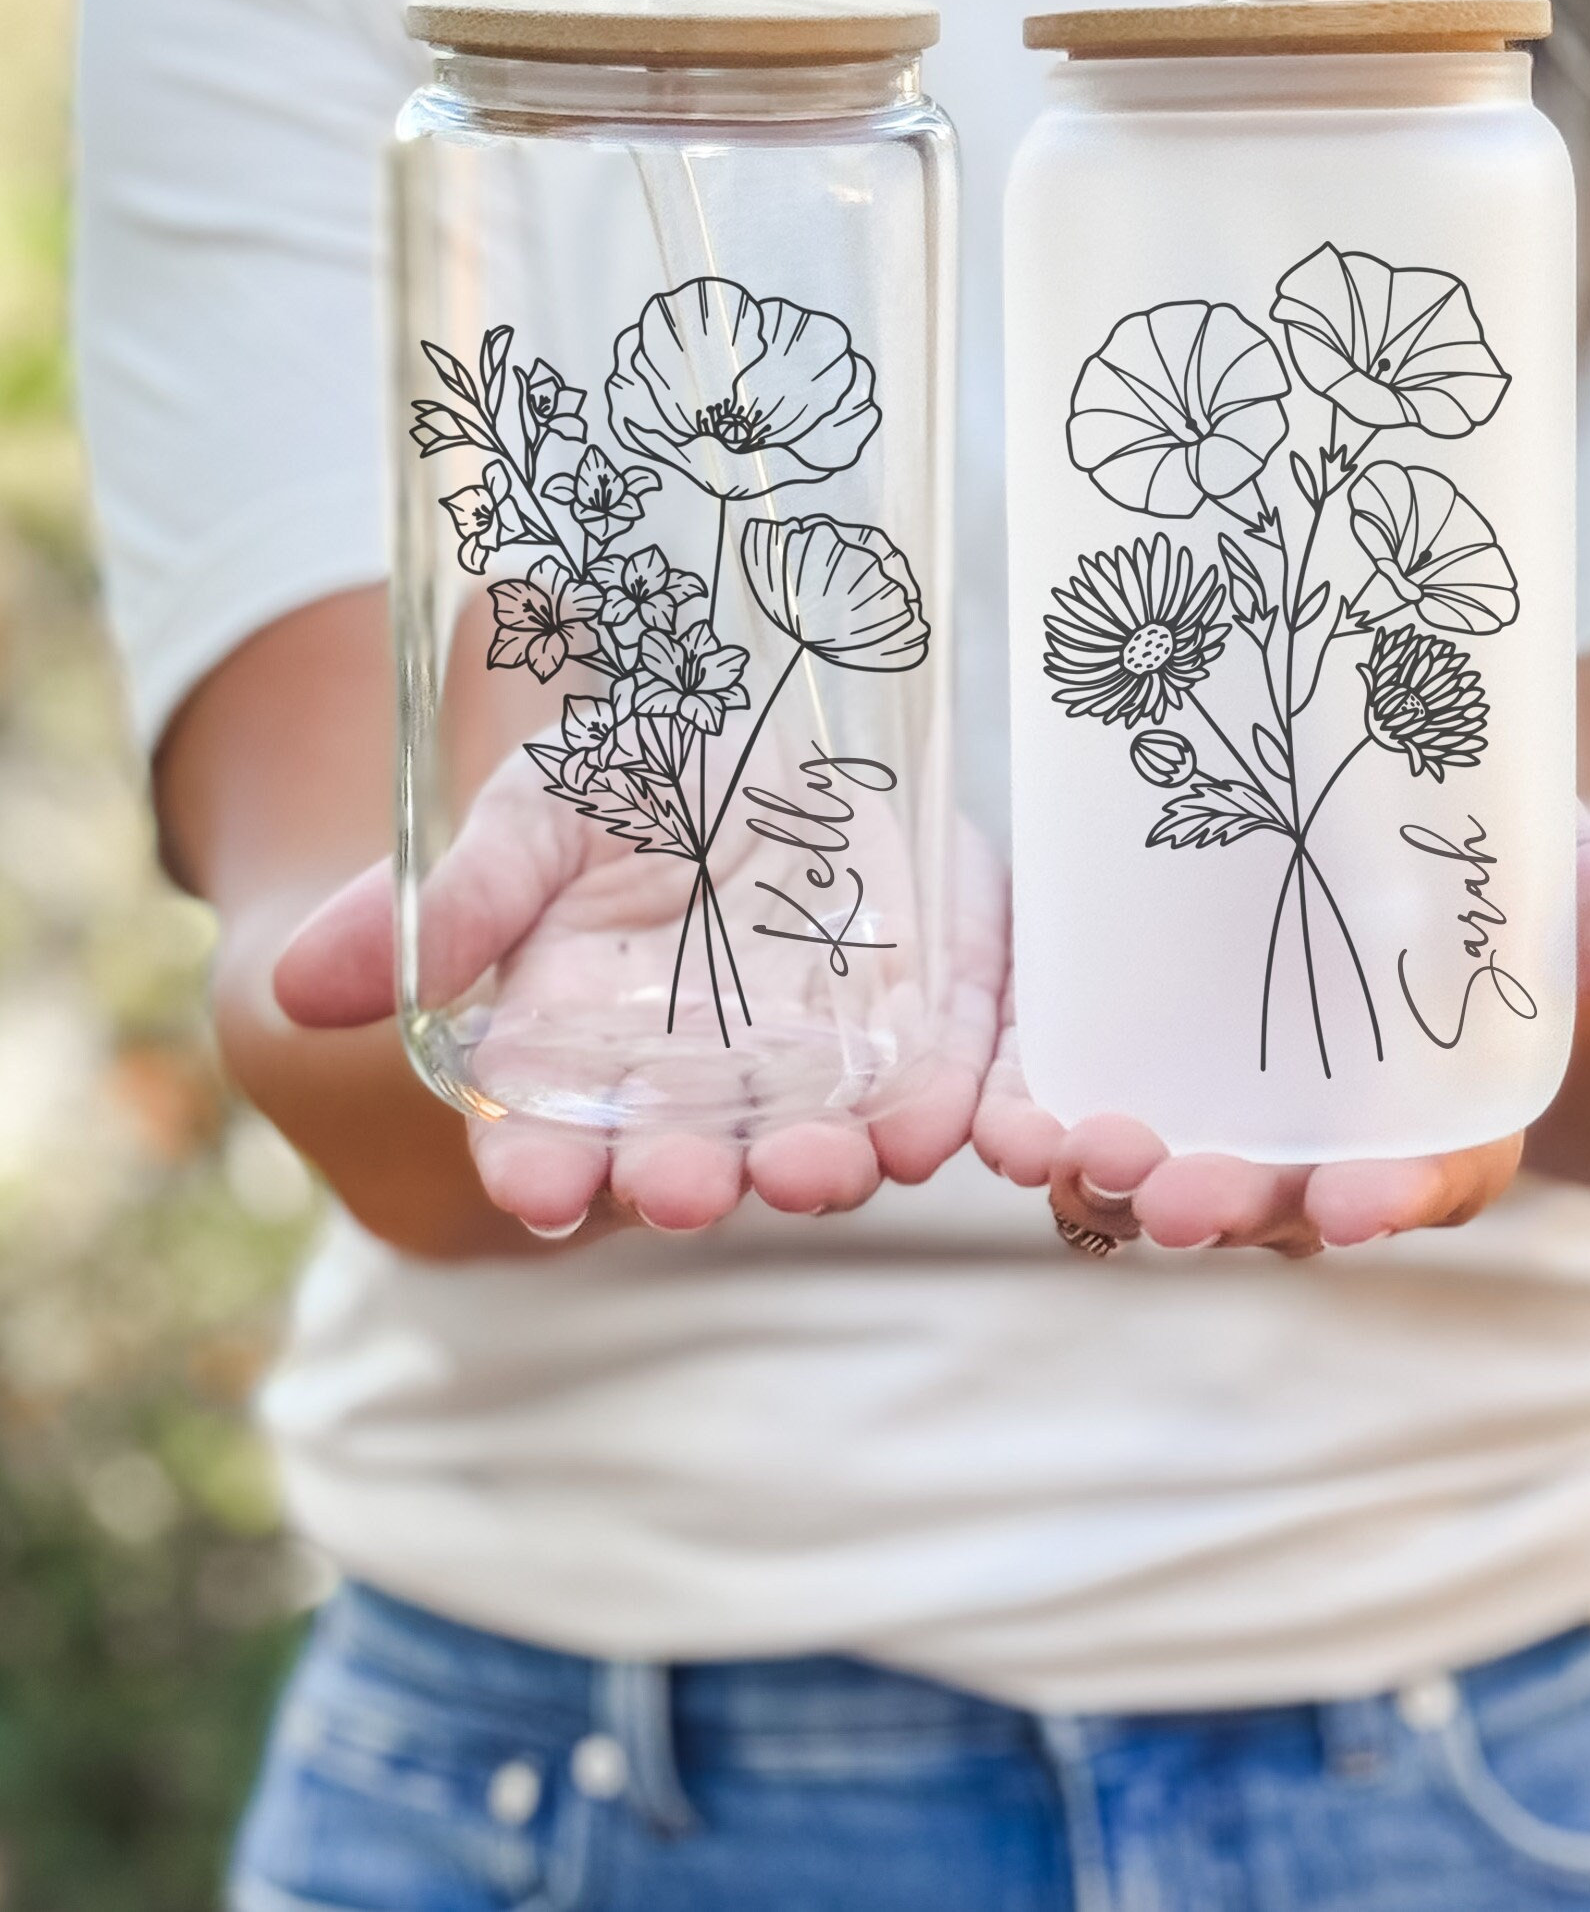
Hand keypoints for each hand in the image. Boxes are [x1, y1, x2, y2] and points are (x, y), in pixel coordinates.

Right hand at [274, 759, 1006, 1242]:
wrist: (775, 740)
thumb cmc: (633, 785)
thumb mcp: (537, 807)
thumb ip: (452, 898)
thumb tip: (301, 988)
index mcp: (586, 1047)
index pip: (546, 1133)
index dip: (538, 1166)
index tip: (537, 1192)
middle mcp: (702, 1080)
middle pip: (688, 1153)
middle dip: (685, 1178)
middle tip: (685, 1191)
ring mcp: (822, 1059)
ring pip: (818, 1136)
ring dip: (818, 1165)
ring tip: (815, 1170)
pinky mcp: (930, 1020)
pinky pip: (943, 1079)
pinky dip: (946, 1110)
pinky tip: (939, 1126)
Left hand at [973, 803, 1589, 1256]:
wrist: (1404, 859)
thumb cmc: (1490, 882)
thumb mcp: (1549, 870)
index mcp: (1448, 1115)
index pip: (1432, 1179)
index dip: (1395, 1199)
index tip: (1356, 1207)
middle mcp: (1331, 1141)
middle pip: (1279, 1201)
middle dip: (1227, 1206)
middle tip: (1173, 1201)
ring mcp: (1228, 1112)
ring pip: (1168, 1176)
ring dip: (1111, 1180)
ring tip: (1057, 1151)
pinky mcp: (1140, 1063)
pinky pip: (1086, 1113)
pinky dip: (1043, 1126)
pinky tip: (1002, 1117)